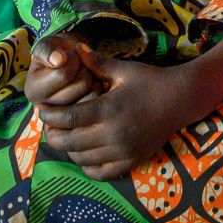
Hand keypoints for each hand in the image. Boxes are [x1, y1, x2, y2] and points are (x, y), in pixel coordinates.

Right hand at [24, 34, 107, 110]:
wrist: (66, 62)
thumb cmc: (56, 53)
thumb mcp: (47, 45)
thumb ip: (47, 50)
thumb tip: (58, 60)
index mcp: (33, 91)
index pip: (63, 74)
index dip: (72, 60)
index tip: (67, 56)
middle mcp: (47, 110)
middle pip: (82, 84)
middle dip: (85, 69)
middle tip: (77, 66)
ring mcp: (65, 118)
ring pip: (94, 93)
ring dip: (94, 79)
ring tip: (82, 76)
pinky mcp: (81, 121)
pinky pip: (101, 102)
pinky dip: (101, 89)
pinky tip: (91, 86)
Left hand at [34, 57, 210, 180]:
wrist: (180, 99)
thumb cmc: (150, 81)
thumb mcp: (124, 69)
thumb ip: (97, 63)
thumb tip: (74, 49)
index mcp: (108, 109)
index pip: (67, 119)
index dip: (49, 116)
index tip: (42, 110)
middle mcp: (113, 134)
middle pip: (69, 143)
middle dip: (53, 134)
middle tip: (50, 125)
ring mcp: (123, 151)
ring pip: (82, 159)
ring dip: (68, 149)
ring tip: (65, 136)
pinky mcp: (131, 161)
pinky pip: (100, 173)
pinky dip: (87, 166)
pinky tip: (84, 153)